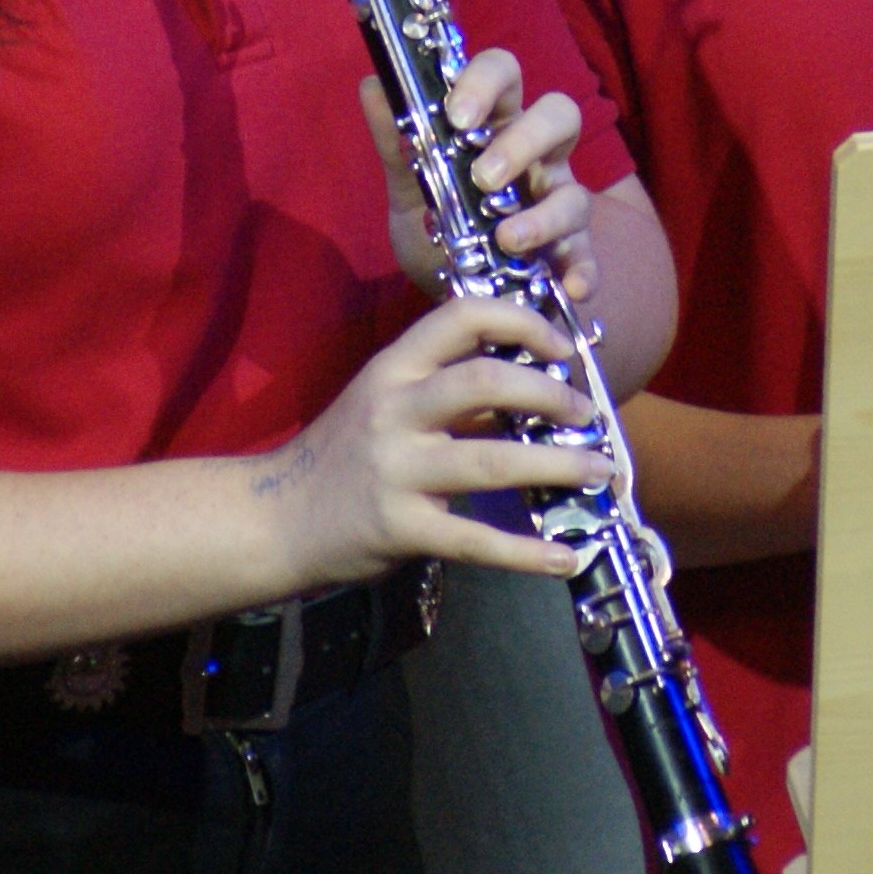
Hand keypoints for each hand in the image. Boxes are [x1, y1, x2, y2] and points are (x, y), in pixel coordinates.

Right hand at [253, 295, 611, 585]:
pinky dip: (527, 553)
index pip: (461, 315)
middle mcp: (394, 410)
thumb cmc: (343, 456)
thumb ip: (449, 391)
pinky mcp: (399, 527)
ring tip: (600, 472)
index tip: (561, 346)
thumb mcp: (388, 404)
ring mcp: (396, 470)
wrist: (272, 521)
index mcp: (394, 368)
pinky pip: (475, 540)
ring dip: (558, 465)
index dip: (522, 321)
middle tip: (589, 413)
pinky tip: (565, 558)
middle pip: (486, 382)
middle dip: (552, 394)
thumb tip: (538, 387)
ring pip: (492, 461)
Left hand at [363, 48, 597, 301]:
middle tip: (484, 178)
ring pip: (575, 193)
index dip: (486, 83)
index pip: (505, 74)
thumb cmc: (439, 225)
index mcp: (497, 125)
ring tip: (506, 239)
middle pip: (559, 116)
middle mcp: (537, 158)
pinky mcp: (569, 255)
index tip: (457, 115)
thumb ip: (394, 142)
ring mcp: (558, 204)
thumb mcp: (409, 187)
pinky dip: (583, 271)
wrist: (449, 295)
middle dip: (524, 142)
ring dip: (545, 216)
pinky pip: (588, 259)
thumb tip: (372, 85)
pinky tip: (569, 289)